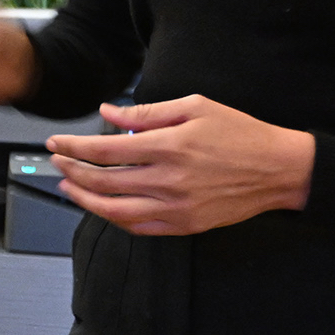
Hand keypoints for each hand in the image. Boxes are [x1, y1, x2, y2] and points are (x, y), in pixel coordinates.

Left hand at [47, 96, 314, 236]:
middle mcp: (168, 179)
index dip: (73, 147)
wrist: (279, 169)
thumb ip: (146, 113)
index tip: (57, 143)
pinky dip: (115, 218)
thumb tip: (108, 113)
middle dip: (71, 171)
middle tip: (56, 162)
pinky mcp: (185, 225)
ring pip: (115, 210)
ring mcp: (176, 207)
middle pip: (103, 181)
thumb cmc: (240, 133)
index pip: (104, 150)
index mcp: (169, 146)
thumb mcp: (195, 107)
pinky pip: (139, 227)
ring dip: (85, 200)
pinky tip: (102, 207)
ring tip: (68, 187)